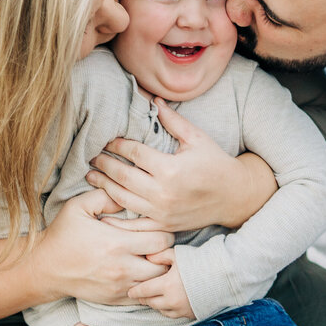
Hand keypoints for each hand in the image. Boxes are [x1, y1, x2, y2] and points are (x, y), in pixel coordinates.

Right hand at [35, 189, 173, 304]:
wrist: (45, 268)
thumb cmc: (63, 234)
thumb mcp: (78, 206)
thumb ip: (105, 196)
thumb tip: (127, 196)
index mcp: (117, 243)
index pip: (162, 240)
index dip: (164, 232)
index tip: (155, 229)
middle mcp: (122, 268)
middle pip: (164, 264)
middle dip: (165, 253)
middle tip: (157, 245)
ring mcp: (120, 286)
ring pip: (156, 283)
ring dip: (158, 271)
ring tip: (150, 259)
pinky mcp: (115, 299)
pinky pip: (144, 297)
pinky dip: (147, 286)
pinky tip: (139, 274)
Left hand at [86, 98, 275, 231]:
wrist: (234, 196)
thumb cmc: (216, 163)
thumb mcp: (197, 138)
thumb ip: (173, 121)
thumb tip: (154, 100)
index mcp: (170, 168)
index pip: (134, 154)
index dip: (118, 145)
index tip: (108, 139)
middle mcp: (163, 192)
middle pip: (123, 176)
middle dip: (104, 164)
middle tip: (92, 156)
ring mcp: (162, 211)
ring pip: (123, 199)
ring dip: (104, 186)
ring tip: (91, 176)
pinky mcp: (164, 225)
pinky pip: (134, 224)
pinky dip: (116, 219)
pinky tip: (102, 211)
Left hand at [126, 249, 193, 318]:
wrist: (223, 276)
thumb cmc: (199, 262)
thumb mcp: (178, 255)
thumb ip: (160, 255)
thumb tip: (147, 257)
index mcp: (166, 285)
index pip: (144, 291)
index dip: (135, 292)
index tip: (129, 292)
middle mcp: (172, 301)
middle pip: (151, 303)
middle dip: (144, 298)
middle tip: (139, 295)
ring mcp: (182, 309)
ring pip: (161, 311)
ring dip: (156, 305)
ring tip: (153, 299)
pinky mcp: (190, 314)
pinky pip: (174, 315)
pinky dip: (168, 310)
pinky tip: (168, 303)